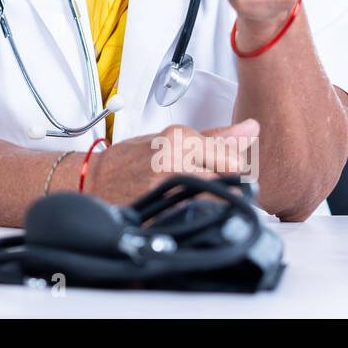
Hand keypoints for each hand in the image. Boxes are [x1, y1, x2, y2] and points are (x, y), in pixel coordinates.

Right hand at [84, 119, 260, 205]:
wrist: (95, 179)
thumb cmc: (134, 158)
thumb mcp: (173, 138)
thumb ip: (216, 137)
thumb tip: (251, 128)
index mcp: (181, 138)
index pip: (234, 161)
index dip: (233, 171)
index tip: (220, 173)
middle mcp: (175, 161)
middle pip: (229, 183)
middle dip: (227, 190)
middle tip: (208, 188)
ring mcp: (167, 188)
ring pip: (217, 203)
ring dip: (214, 205)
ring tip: (193, 199)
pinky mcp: (161, 212)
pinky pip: (197, 218)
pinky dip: (196, 217)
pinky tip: (183, 211)